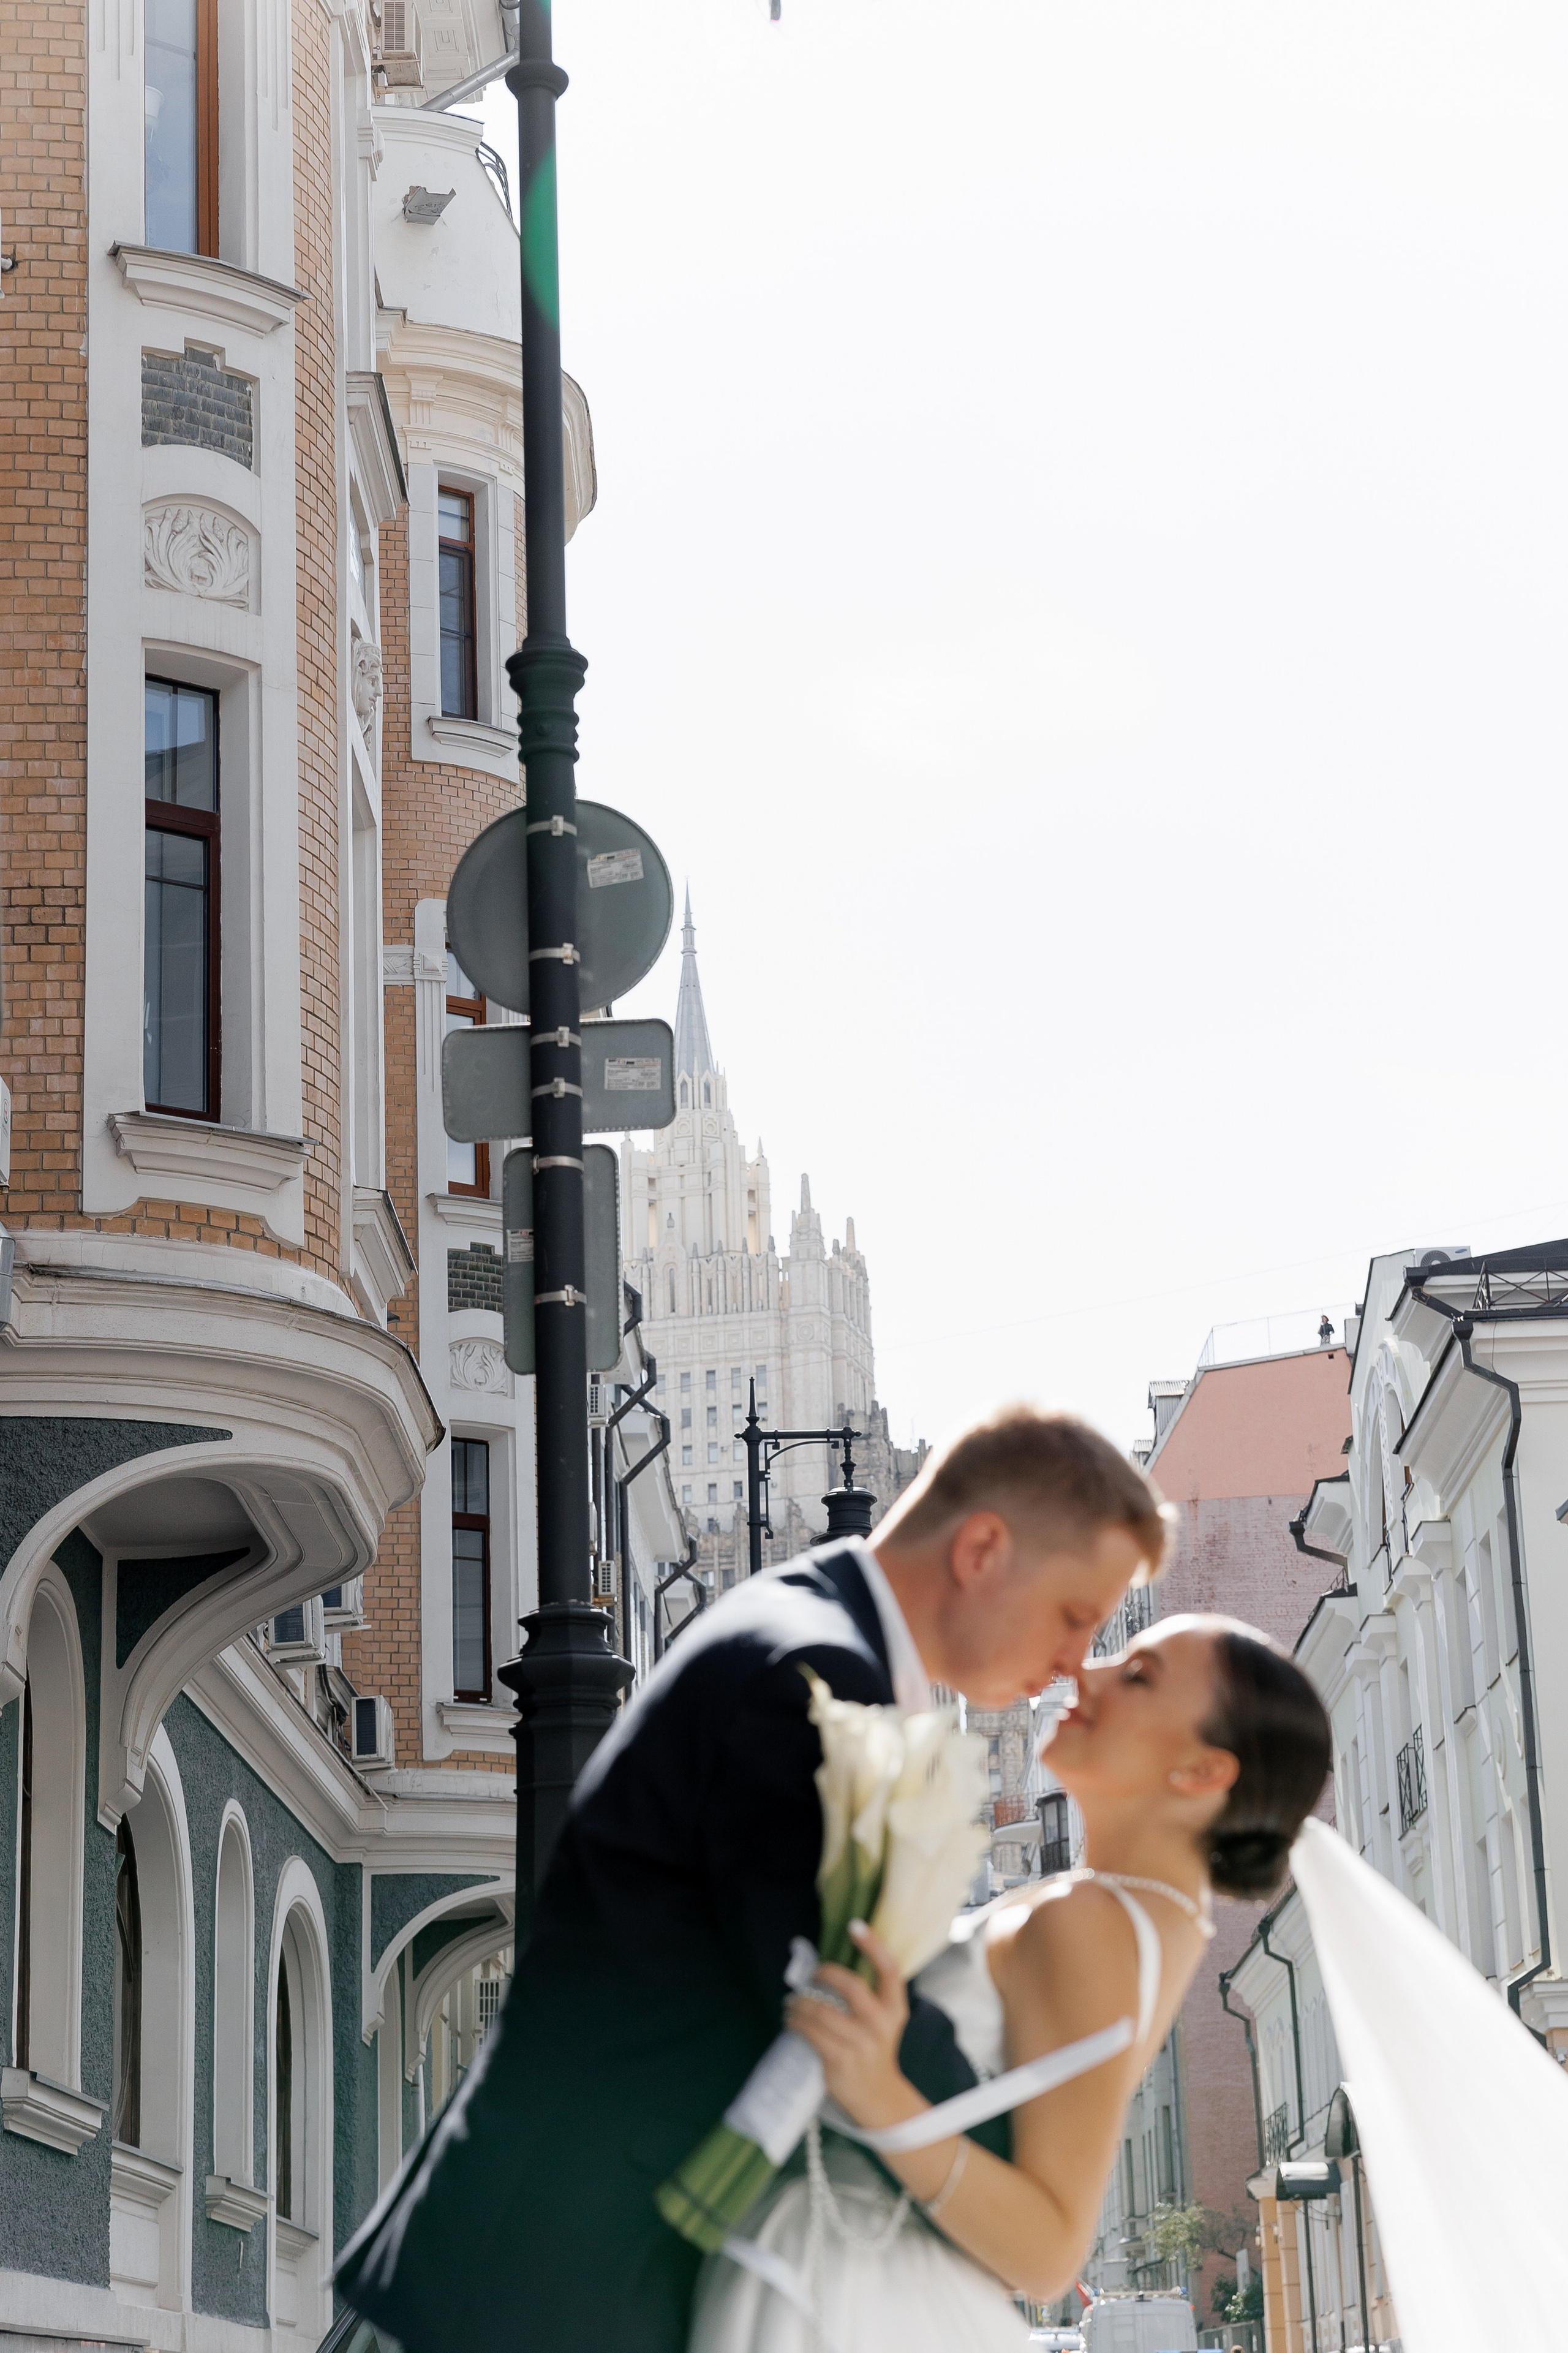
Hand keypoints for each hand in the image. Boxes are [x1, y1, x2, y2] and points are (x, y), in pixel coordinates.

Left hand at [784, 1922, 913, 2130]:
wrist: (878, 2097)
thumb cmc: (875, 2051)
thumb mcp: (883, 2022)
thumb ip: (867, 1998)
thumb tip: (830, 1970)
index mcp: (895, 2010)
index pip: (889, 1969)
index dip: (873, 1944)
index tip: (855, 1926)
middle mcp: (880, 2024)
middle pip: (851, 1986)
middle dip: (825, 1973)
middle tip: (812, 1974)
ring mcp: (860, 2044)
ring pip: (821, 2010)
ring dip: (800, 2002)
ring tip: (792, 2003)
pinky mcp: (839, 2060)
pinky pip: (810, 2033)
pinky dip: (796, 2022)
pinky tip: (791, 2020)